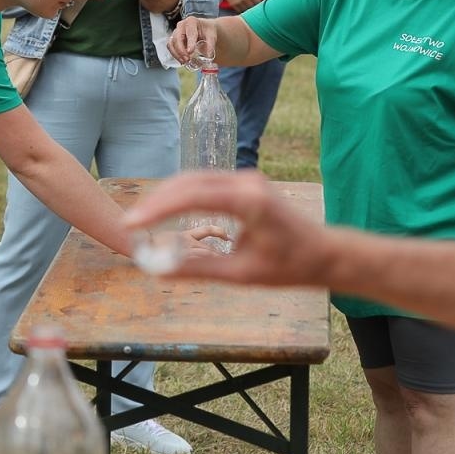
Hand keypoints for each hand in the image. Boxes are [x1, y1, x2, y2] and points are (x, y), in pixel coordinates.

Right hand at [122, 171, 338, 286]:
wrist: (324, 253)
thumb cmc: (289, 266)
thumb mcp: (241, 274)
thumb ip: (198, 269)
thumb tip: (158, 268)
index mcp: (249, 201)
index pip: (192, 197)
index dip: (157, 209)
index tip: (132, 224)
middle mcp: (247, 182)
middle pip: (189, 182)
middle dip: (156, 201)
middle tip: (130, 222)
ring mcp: (247, 179)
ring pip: (195, 179)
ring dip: (167, 196)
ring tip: (142, 218)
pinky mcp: (245, 184)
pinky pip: (206, 183)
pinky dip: (183, 194)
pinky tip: (166, 209)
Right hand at [166, 15, 217, 65]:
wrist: (204, 29)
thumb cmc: (207, 31)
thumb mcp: (212, 35)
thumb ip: (210, 44)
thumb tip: (208, 55)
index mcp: (191, 21)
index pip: (190, 33)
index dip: (189, 42)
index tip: (190, 51)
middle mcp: (181, 25)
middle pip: (177, 38)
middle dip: (181, 50)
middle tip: (187, 59)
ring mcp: (176, 32)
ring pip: (171, 43)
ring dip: (176, 54)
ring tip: (184, 62)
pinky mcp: (173, 39)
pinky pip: (171, 47)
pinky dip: (175, 55)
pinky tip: (181, 60)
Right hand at [219, 0, 261, 12]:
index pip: (258, 1)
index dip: (258, 2)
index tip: (257, 3)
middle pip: (253, 7)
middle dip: (253, 6)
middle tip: (253, 6)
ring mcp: (239, 2)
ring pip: (246, 10)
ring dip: (248, 9)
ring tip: (247, 7)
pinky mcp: (234, 5)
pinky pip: (240, 11)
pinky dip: (242, 10)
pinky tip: (242, 7)